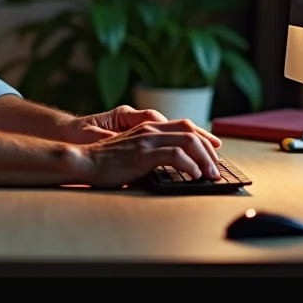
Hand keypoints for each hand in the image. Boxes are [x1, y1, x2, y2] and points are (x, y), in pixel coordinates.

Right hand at [77, 119, 222, 187]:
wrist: (85, 161)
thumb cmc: (106, 162)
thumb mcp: (132, 151)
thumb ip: (151, 152)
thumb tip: (174, 166)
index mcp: (148, 127)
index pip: (184, 126)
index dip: (203, 136)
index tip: (215, 149)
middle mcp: (150, 129)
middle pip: (191, 132)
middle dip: (209, 149)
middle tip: (216, 167)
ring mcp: (147, 140)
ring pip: (188, 142)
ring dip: (204, 158)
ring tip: (210, 174)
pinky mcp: (143, 154)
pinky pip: (175, 156)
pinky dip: (190, 166)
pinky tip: (194, 176)